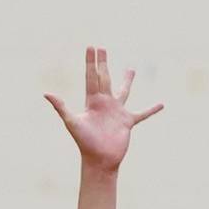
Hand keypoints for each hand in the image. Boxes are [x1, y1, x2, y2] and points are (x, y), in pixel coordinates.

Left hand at [45, 47, 162, 172]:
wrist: (98, 161)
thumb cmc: (84, 143)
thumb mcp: (72, 123)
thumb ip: (61, 107)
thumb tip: (46, 93)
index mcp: (92, 102)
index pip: (91, 76)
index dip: (91, 62)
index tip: (91, 46)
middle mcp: (104, 104)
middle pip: (104, 78)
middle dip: (103, 63)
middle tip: (102, 48)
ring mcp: (117, 112)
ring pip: (123, 92)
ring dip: (127, 81)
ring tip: (131, 69)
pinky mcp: (127, 122)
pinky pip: (142, 114)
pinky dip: (151, 110)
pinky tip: (161, 104)